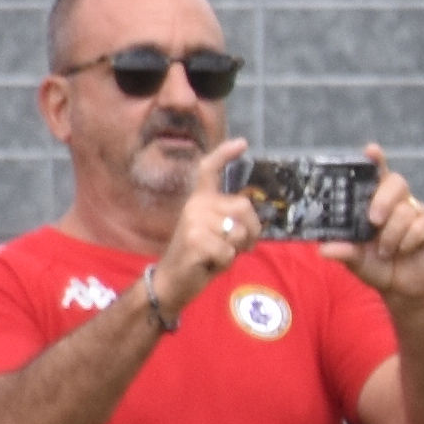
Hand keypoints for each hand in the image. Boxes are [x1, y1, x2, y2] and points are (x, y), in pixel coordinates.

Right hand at [156, 135, 260, 310]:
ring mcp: (193, 221)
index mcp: (200, 201)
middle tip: (237, 246)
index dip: (225, 155)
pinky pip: (229, 251)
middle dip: (252, 231)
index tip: (242, 143)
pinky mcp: (194, 239)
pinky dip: (225, 262)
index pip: (210, 170)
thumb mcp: (218, 234)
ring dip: (237, 250)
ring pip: (240, 231)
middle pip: (245, 207)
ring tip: (217, 254)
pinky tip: (208, 263)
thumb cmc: (200, 258)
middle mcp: (195, 205)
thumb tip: (250, 211)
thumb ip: (232, 219)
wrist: (172, 281)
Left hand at [333, 142, 423, 298]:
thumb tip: (324, 249)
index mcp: (374, 200)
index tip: (371, 150)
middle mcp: (397, 201)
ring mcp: (416, 211)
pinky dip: (408, 242)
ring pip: (405, 211)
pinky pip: (422, 226)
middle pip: (396, 183)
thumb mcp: (355, 259)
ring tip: (385, 252)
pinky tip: (403, 251)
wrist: (402, 287)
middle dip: (383, 200)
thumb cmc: (376, 265)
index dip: (375, 159)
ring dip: (391, 236)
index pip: (375, 173)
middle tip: (373, 221)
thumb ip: (344, 251)